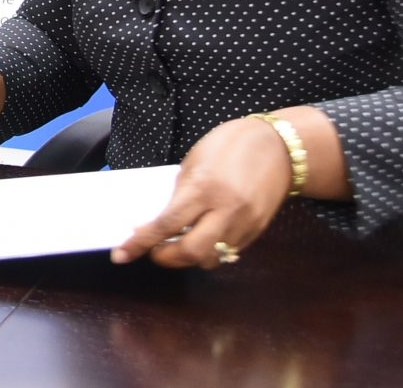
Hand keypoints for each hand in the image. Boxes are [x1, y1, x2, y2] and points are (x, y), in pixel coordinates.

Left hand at [112, 116, 293, 267]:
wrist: (281, 147)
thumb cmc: (231, 145)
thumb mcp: (194, 161)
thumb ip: (180, 193)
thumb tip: (162, 220)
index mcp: (205, 188)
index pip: (166, 225)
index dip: (141, 243)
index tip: (121, 254)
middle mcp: (227, 211)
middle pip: (191, 252)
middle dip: (165, 258)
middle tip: (153, 250)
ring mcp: (245, 224)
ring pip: (211, 258)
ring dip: (188, 258)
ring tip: (175, 245)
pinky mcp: (257, 231)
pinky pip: (229, 253)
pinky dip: (209, 252)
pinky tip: (199, 239)